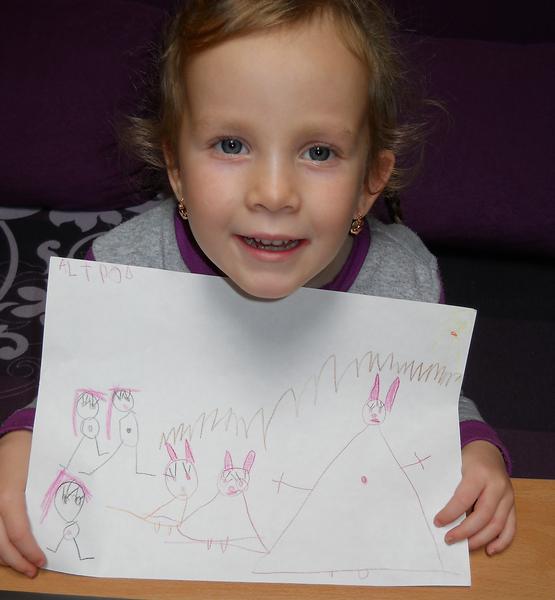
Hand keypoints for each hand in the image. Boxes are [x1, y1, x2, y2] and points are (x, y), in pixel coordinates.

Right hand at [0, 430, 45, 575]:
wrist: (14, 436)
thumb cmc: (33, 451)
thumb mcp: (45, 472)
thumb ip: (50, 495)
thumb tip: (67, 518)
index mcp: (9, 495)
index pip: (17, 532)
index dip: (29, 551)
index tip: (42, 561)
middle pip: (0, 543)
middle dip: (16, 561)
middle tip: (33, 570)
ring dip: (5, 556)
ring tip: (22, 563)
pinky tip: (10, 548)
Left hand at [434, 440, 515, 554]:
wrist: (488, 450)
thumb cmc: (467, 458)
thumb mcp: (455, 465)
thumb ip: (449, 485)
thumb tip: (436, 511)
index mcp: (479, 473)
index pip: (464, 499)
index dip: (450, 513)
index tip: (438, 522)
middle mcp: (497, 485)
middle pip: (483, 515)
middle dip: (465, 531)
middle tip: (449, 538)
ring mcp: (508, 496)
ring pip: (498, 524)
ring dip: (481, 539)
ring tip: (465, 546)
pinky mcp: (513, 504)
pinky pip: (510, 526)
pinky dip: (502, 541)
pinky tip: (490, 550)